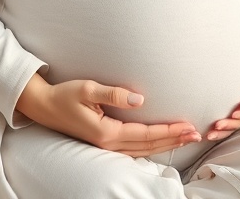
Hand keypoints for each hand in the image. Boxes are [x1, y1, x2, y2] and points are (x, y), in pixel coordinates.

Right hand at [15, 73, 199, 156]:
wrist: (43, 106)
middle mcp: (108, 143)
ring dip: (165, 144)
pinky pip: (134, 149)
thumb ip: (113, 94)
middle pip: (148, 145)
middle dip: (173, 139)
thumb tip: (139, 99)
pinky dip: (151, 146)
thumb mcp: (87, 88)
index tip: (188, 126)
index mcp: (106, 132)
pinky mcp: (103, 143)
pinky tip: (160, 142)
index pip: (146, 133)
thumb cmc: (64, 94)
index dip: (169, 130)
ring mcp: (105, 146)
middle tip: (196, 135)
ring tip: (184, 139)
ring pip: (143, 149)